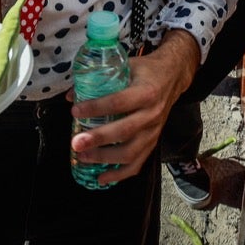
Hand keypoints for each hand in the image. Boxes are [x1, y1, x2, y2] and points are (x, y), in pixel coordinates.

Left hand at [70, 29, 196, 184]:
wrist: (173, 77)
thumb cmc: (146, 71)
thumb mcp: (126, 65)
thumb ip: (100, 78)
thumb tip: (71, 96)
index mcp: (146, 91)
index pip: (119, 102)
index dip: (96, 107)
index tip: (76, 111)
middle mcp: (152, 114)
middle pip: (124, 131)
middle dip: (98, 139)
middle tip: (76, 143)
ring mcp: (154, 131)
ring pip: (131, 152)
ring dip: (105, 159)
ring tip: (83, 158)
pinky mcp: (154, 142)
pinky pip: (138, 163)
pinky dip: (120, 174)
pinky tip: (102, 178)